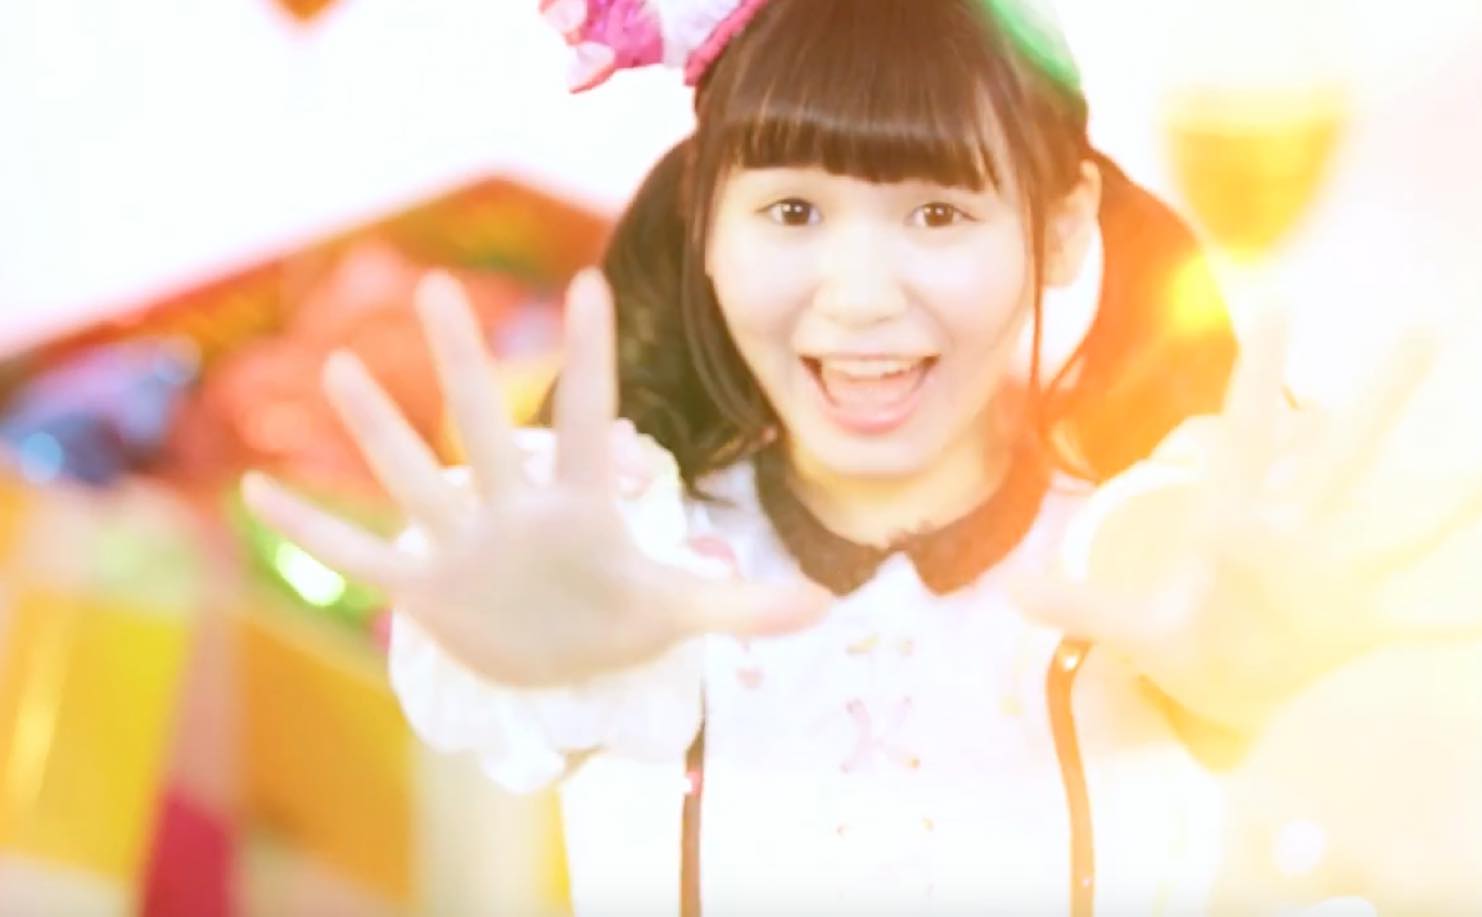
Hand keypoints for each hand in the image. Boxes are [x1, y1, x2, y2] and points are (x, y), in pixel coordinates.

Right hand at [243, 269, 828, 686]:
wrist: (559, 666)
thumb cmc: (616, 620)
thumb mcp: (677, 616)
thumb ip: (740, 606)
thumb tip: (822, 608)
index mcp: (581, 506)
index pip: (587, 419)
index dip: (587, 360)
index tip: (582, 286)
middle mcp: (516, 509)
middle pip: (485, 427)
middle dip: (463, 366)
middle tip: (433, 290)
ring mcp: (465, 545)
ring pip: (415, 478)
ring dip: (376, 431)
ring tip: (336, 365)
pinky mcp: (427, 589)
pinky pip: (362, 555)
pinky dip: (314, 533)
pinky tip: (257, 493)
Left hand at [1016, 312, 1481, 734]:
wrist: (1217, 688)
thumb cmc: (1175, 639)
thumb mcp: (1124, 626)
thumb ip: (1074, 605)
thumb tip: (1006, 593)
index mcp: (1234, 523)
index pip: (1246, 433)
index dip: (1260, 372)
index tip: (1282, 302)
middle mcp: (1295, 536)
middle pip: (1341, 455)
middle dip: (1381, 398)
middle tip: (1425, 327)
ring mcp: (1335, 578)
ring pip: (1404, 524)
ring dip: (1458, 496)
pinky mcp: (1361, 627)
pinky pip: (1433, 619)